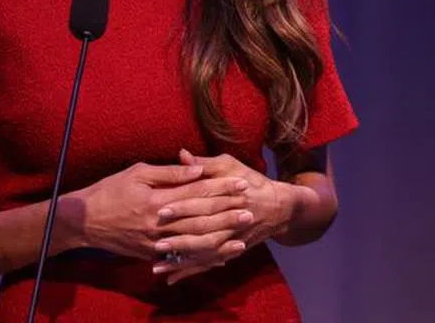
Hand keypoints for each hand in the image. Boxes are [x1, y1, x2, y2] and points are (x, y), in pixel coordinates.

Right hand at [67, 162, 254, 260]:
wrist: (84, 222)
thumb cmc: (110, 190)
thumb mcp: (137, 173)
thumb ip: (169, 173)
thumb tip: (197, 168)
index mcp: (157, 201)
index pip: (196, 193)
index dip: (220, 188)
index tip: (240, 184)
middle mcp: (159, 225)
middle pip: (201, 219)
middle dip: (227, 214)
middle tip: (250, 208)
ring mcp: (156, 244)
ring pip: (195, 242)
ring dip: (221, 238)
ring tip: (242, 234)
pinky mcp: (152, 255)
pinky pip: (183, 257)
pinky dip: (203, 257)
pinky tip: (220, 255)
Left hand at [151, 150, 319, 283]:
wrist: (279, 208)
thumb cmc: (251, 182)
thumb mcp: (230, 166)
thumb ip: (205, 164)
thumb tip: (182, 155)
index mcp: (232, 197)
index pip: (203, 203)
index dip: (182, 207)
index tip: (160, 210)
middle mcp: (233, 222)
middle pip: (204, 232)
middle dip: (179, 239)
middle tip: (155, 243)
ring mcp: (232, 241)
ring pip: (205, 254)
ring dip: (182, 261)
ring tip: (158, 266)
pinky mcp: (231, 253)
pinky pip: (209, 265)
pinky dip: (190, 272)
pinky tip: (171, 280)